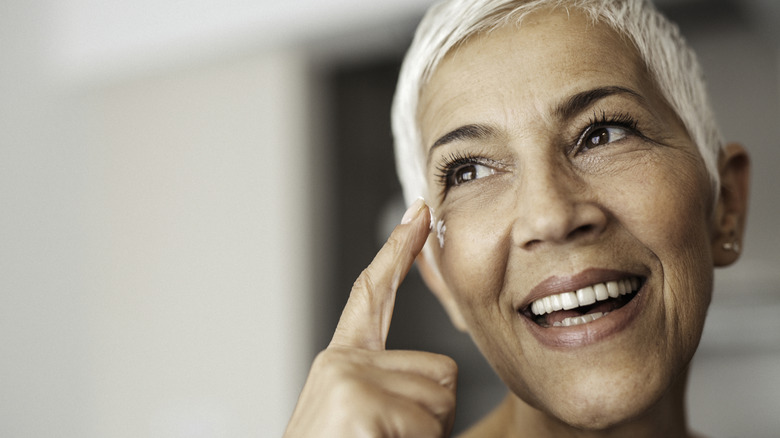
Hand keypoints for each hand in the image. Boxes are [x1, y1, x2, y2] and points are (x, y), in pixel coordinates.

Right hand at [284, 199, 457, 436]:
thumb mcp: (363, 416)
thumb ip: (393, 385)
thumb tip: (442, 380)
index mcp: (343, 367)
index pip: (371, 296)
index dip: (396, 252)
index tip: (419, 214)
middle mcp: (339, 363)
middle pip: (442, 371)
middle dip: (433, 417)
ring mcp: (344, 377)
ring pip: (441, 399)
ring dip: (424, 437)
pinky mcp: (354, 397)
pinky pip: (427, 422)